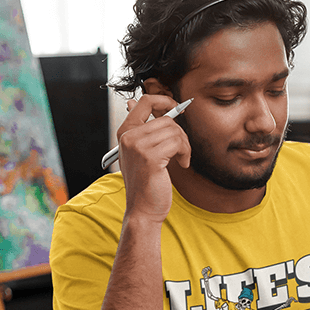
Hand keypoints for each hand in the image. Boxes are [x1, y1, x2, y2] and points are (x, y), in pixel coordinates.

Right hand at [116, 95, 191, 223]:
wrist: (143, 209)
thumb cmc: (146, 182)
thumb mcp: (139, 152)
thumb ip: (140, 129)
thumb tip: (134, 102)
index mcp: (124, 132)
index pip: (144, 101)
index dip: (164, 100)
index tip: (176, 108)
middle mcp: (128, 136)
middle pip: (166, 118)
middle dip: (180, 134)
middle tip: (182, 149)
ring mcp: (137, 146)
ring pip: (174, 130)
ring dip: (184, 145)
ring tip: (181, 159)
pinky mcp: (150, 157)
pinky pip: (178, 143)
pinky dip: (185, 153)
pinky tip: (182, 164)